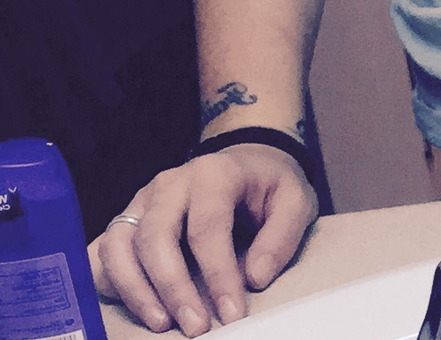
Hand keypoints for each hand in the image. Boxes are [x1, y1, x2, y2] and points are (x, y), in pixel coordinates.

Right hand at [91, 146, 316, 333]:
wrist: (246, 160)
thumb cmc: (268, 185)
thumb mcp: (294, 199)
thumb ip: (281, 235)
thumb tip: (254, 277)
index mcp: (213, 173)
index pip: (207, 227)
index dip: (218, 274)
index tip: (231, 315)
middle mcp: (170, 183)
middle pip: (155, 236)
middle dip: (173, 287)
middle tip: (196, 328)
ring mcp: (143, 201)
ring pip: (119, 243)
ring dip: (135, 289)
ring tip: (162, 323)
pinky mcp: (127, 220)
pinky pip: (103, 251)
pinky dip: (108, 281)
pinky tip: (129, 308)